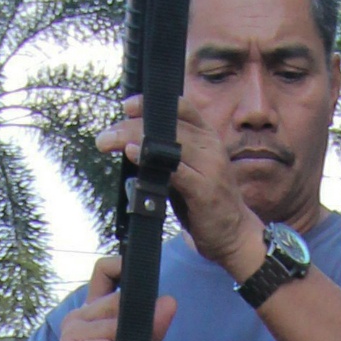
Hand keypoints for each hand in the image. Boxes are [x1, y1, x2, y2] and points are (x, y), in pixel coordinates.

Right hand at [41, 255, 179, 340]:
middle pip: (120, 303)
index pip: (105, 271)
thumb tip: (170, 301)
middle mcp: (78, 318)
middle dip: (137, 330)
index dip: (122, 267)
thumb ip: (151, 329)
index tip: (143, 286)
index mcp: (91, 312)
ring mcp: (72, 335)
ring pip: (116, 329)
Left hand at [104, 96, 262, 277]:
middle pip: (169, 125)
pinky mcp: (205, 190)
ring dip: (137, 139)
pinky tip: (134, 155)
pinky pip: (176, 170)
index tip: (127, 106)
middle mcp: (210, 146)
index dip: (152, 104)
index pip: (180, 109)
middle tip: (107, 134)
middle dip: (133, 126)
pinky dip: (153, 161)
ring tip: (112, 141)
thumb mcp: (188, 170)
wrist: (234, 235)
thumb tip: (132, 144)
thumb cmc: (205, 203)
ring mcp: (210, 167)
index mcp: (206, 137)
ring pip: (171, 143)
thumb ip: (167, 155)